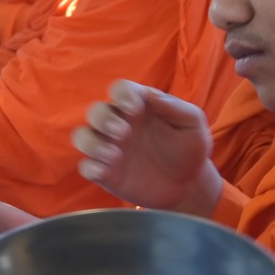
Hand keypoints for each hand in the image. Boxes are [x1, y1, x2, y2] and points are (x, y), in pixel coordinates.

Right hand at [72, 80, 222, 215]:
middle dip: (103, 119)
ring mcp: (109, 147)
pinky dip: (90, 167)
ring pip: (82, 136)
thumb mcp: (191, 123)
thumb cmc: (189, 148)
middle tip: (123, 132)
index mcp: (138, 106)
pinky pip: (86, 166)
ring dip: (91, 143)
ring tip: (113, 155)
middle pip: (95, 111)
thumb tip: (149, 94)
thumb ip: (174, 106)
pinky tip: (103, 172)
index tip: (134, 108)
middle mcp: (118, 123)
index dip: (122, 94)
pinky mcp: (105, 172)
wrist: (189, 185)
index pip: (120, 89)